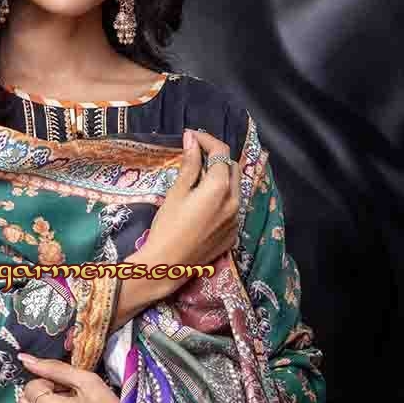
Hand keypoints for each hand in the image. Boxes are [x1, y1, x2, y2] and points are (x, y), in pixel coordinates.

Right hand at [134, 129, 240, 296]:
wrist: (167, 265)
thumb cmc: (167, 227)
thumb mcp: (176, 192)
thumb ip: (189, 164)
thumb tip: (192, 139)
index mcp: (220, 188)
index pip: (221, 152)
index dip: (206, 139)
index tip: (191, 136)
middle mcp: (234, 202)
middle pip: (232, 168)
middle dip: (217, 157)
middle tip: (196, 156)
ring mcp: (236, 220)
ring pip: (235, 189)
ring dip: (222, 178)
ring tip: (199, 179)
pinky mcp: (232, 235)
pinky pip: (233, 209)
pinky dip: (222, 199)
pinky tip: (204, 205)